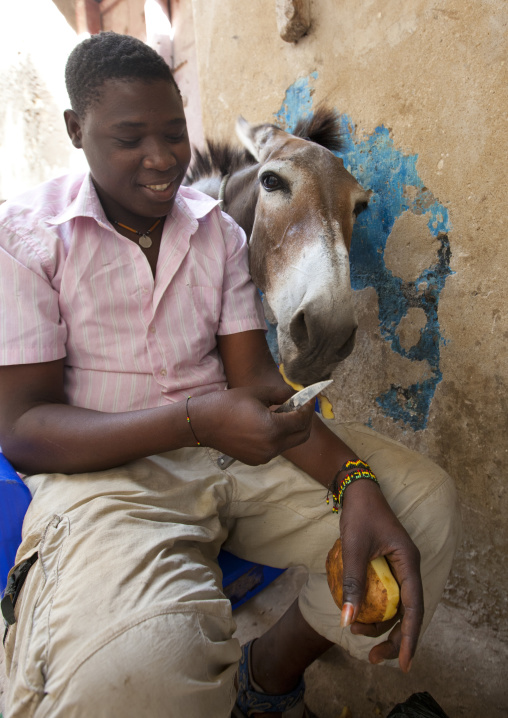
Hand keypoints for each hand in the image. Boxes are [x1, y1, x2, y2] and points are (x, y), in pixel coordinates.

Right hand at [190, 385, 313, 464]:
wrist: (203, 423)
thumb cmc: (228, 404)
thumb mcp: (257, 393)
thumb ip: (281, 394)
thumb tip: (295, 395)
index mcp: (273, 429)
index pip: (302, 420)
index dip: (308, 408)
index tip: (309, 398)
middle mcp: (272, 447)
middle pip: (302, 436)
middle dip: (305, 421)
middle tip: (302, 407)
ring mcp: (264, 456)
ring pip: (289, 443)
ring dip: (292, 429)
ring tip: (283, 413)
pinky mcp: (256, 460)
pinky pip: (275, 449)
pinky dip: (279, 437)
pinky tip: (270, 424)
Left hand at [339, 479, 422, 671]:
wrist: (357, 491)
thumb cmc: (359, 515)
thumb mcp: (354, 549)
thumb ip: (352, 583)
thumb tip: (347, 619)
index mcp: (409, 562)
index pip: (414, 607)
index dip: (409, 637)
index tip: (403, 663)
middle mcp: (409, 568)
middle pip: (407, 612)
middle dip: (392, 637)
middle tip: (371, 656)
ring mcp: (399, 567)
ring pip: (396, 606)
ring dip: (379, 623)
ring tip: (354, 628)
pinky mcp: (388, 566)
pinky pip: (386, 595)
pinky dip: (375, 608)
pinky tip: (358, 615)